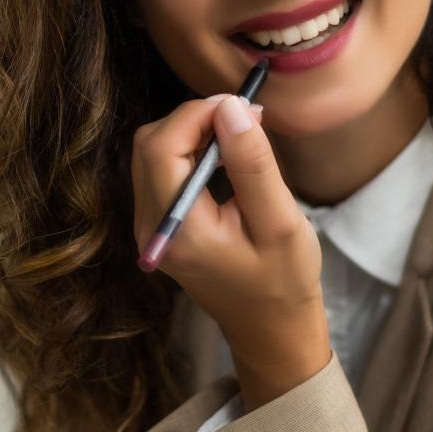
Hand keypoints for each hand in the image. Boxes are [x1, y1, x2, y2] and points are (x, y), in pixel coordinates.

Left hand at [131, 95, 330, 407]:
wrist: (270, 328)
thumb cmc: (283, 280)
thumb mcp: (280, 222)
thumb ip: (252, 164)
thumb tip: (229, 107)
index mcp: (179, 229)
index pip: (162, 147)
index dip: (196, 113)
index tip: (240, 103)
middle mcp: (151, 226)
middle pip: (150, 144)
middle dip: (194, 119)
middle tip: (245, 116)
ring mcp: (150, 226)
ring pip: (153, 152)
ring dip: (193, 132)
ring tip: (241, 136)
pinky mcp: (159, 224)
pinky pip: (162, 169)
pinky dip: (190, 151)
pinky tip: (226, 158)